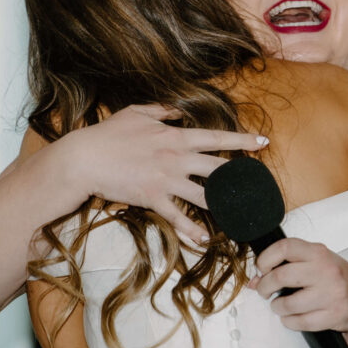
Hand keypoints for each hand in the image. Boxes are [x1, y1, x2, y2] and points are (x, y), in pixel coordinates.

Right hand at [63, 103, 267, 241]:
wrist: (84, 158)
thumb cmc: (108, 133)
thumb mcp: (137, 112)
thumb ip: (161, 110)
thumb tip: (177, 109)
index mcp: (176, 135)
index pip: (216, 138)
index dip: (242, 140)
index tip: (262, 142)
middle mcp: (177, 157)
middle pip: (219, 168)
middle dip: (243, 176)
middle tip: (261, 184)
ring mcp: (166, 179)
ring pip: (204, 195)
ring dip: (224, 205)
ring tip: (242, 215)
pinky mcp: (152, 198)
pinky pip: (177, 216)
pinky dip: (191, 228)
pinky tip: (205, 238)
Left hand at [248, 238, 347, 332]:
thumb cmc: (334, 278)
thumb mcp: (314, 264)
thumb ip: (286, 266)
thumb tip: (254, 281)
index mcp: (318, 252)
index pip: (284, 247)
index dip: (266, 259)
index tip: (262, 269)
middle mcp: (326, 270)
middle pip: (281, 276)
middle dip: (265, 286)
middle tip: (264, 291)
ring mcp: (332, 293)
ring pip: (288, 304)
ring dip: (277, 307)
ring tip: (280, 305)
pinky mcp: (334, 315)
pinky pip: (300, 322)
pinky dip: (289, 322)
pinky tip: (292, 317)